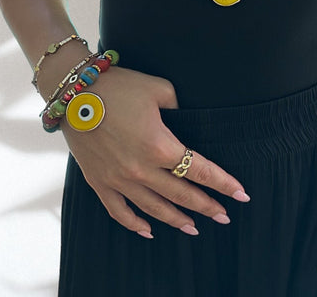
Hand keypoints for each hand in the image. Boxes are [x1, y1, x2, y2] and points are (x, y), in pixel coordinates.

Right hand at [60, 66, 250, 237]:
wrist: (74, 93)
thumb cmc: (119, 86)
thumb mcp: (159, 88)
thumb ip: (179, 105)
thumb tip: (188, 117)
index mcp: (160, 146)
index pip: (200, 171)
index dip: (223, 183)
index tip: (241, 194)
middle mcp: (141, 169)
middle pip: (182, 195)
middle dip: (207, 206)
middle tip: (225, 216)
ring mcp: (118, 179)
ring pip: (154, 208)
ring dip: (177, 219)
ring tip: (195, 227)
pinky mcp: (99, 182)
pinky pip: (119, 211)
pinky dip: (135, 224)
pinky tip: (149, 230)